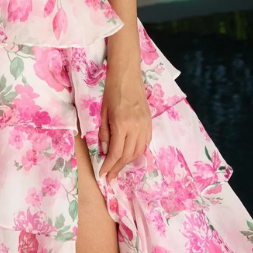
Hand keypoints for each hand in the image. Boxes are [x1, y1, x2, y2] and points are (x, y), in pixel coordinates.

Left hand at [98, 62, 151, 183]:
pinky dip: (138, 152)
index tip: (103, 175)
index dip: (109, 166)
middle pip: (128, 155)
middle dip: (118, 168)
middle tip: (110, 176)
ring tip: (118, 168)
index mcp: (121, 125)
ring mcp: (145, 126)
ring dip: (128, 162)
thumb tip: (104, 151)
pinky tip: (130, 156)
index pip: (116, 153)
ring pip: (138, 151)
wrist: (127, 76)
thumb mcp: (103, 113)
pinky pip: (145, 143)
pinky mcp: (150, 123)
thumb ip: (104, 133)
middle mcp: (136, 127)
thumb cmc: (111, 92)